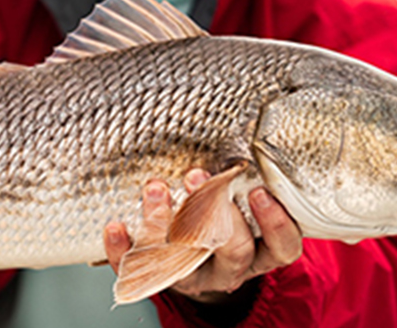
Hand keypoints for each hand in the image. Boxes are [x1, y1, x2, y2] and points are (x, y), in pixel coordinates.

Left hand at [102, 168, 301, 303]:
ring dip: (168, 223)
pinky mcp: (160, 280)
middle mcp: (233, 267)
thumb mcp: (243, 197)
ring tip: (155, 188)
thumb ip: (246, 173)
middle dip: (216, 212)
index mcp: (262, 249)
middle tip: (196, 175)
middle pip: (235, 251)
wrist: (195, 261)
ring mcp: (197, 277)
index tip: (257, 191)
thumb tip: (242, 115)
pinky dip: (124, 251)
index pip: (281, 246)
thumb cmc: (225, 214)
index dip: (274, 223)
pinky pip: (141, 272)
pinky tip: (115, 226)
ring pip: (186, 259)